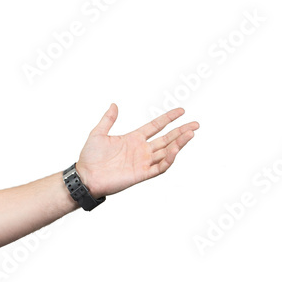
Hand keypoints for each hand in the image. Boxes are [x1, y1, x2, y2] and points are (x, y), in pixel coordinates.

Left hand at [75, 103, 198, 198]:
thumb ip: (108, 119)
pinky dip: (169, 159)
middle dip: (181, 131)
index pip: (156, 126)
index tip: (181, 110)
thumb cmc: (89, 157)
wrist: (85, 177)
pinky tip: (176, 149)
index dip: (168, 118)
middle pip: (166, 138)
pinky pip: (160, 166)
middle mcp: (141, 150)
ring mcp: (143, 162)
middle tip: (196, 124)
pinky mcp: (142, 174)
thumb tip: (114, 105)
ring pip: (166, 151)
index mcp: (133, 139)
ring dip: (179, 143)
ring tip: (190, 133)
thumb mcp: (98, 134)